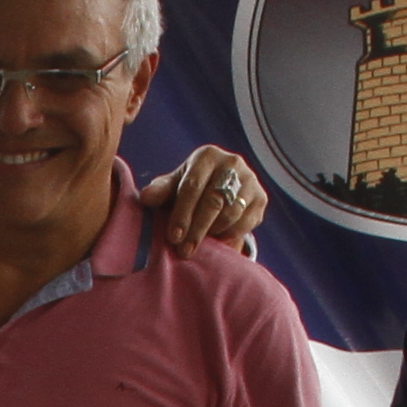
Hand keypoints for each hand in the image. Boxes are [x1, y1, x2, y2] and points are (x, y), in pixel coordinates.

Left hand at [148, 144, 271, 254]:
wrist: (222, 186)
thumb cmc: (190, 188)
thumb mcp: (174, 186)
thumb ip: (161, 191)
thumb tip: (145, 198)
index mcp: (207, 156)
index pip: (193, 186)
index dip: (182, 213)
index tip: (173, 237)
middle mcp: (232, 163)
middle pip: (214, 201)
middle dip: (197, 229)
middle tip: (184, 251)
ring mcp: (250, 179)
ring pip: (231, 213)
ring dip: (213, 232)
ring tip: (199, 244)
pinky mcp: (261, 198)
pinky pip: (245, 222)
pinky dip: (230, 235)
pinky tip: (217, 240)